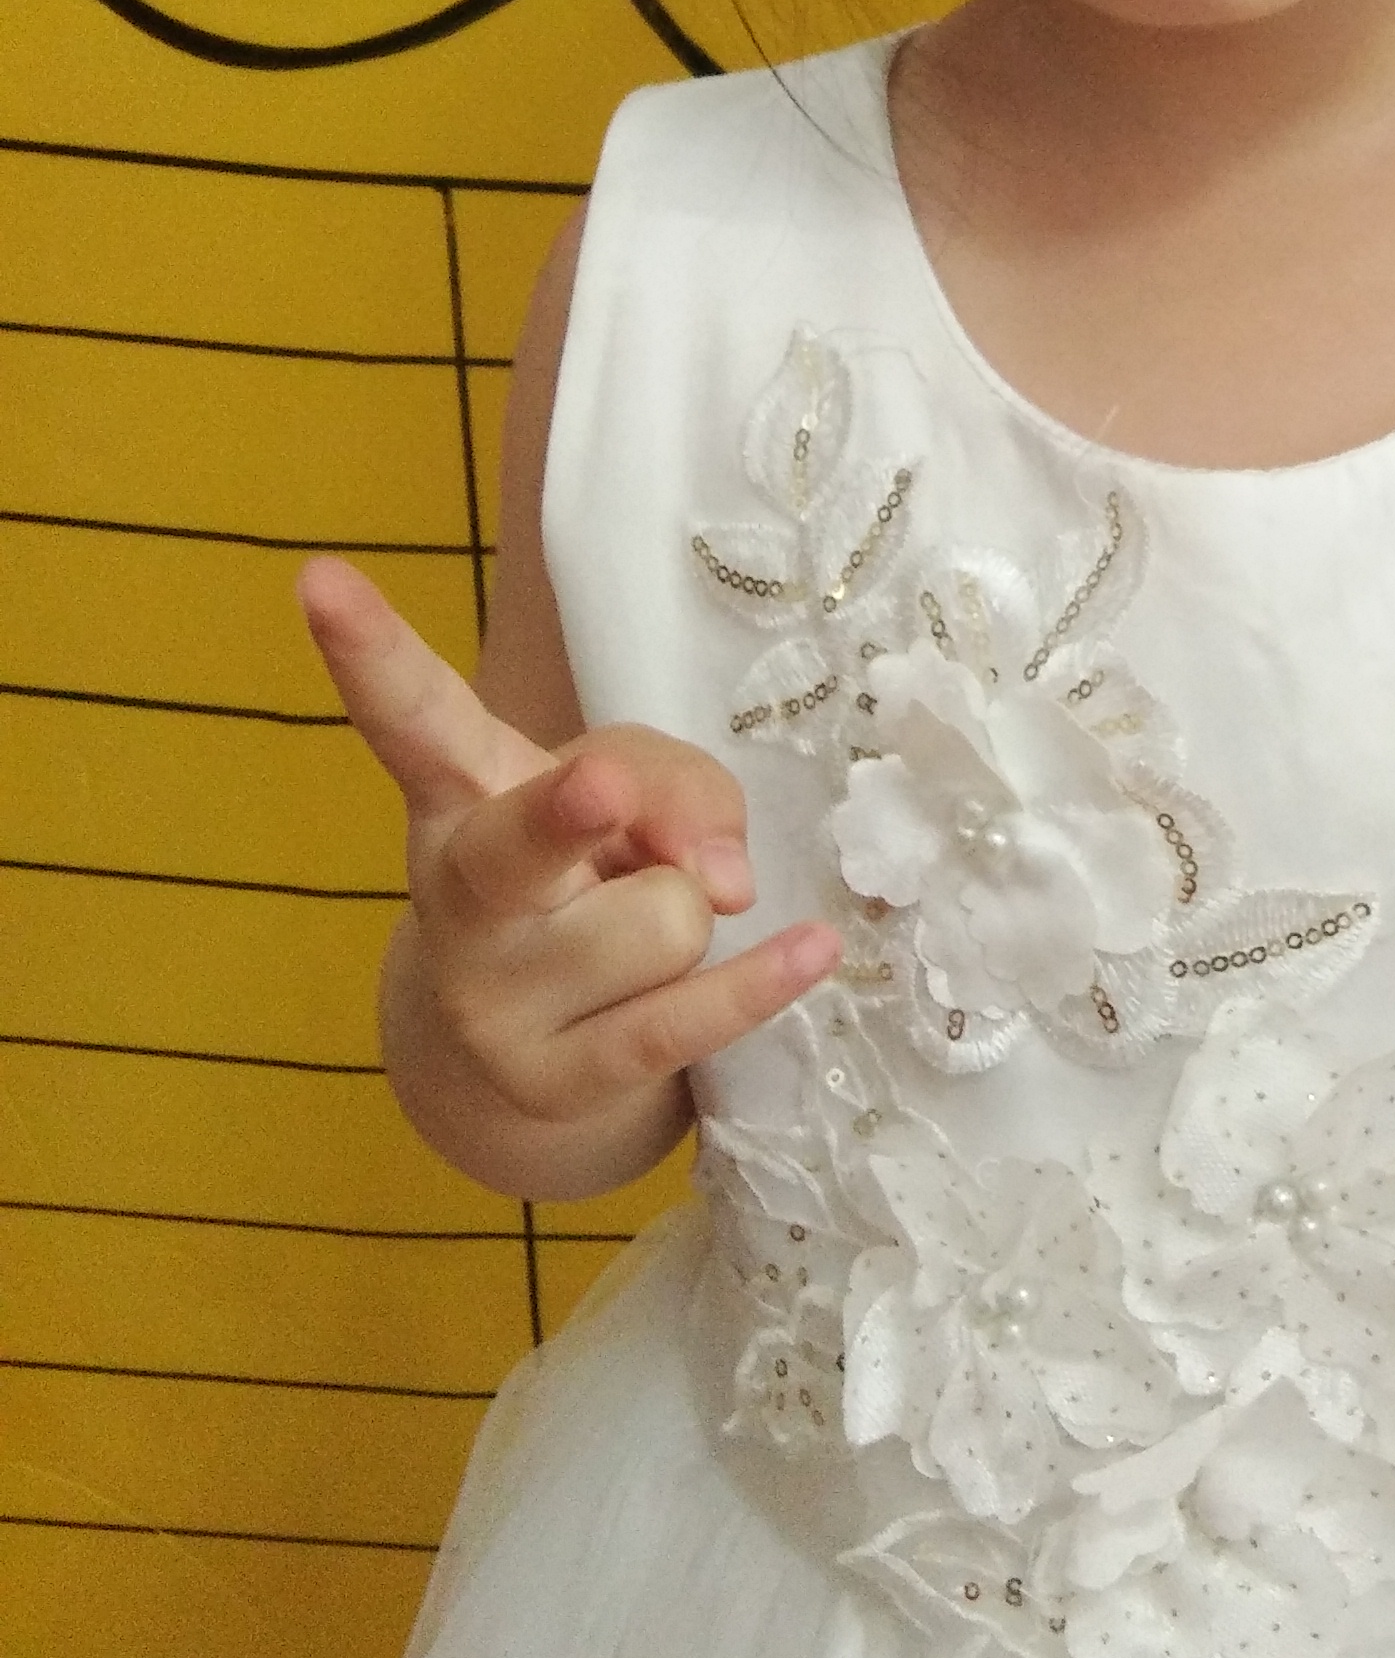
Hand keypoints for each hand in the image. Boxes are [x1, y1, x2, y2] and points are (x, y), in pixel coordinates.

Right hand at [300, 558, 839, 1194]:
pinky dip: (759, 983)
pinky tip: (811, 951)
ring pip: (661, 920)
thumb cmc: (591, 873)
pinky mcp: (556, 1080)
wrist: (535, 1050)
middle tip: (602, 791)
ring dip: (688, 919)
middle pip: (517, 846)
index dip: (369, 653)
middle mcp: (457, 896)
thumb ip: (671, 786)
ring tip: (648, 931)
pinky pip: (685, 1021)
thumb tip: (717, 879)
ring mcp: (495, 1000)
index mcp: (459, 795)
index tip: (320, 577)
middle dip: (565, 816)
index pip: (412, 716)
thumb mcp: (632, 790)